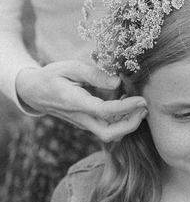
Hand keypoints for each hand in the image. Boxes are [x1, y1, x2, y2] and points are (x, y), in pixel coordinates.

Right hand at [16, 60, 147, 141]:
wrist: (33, 92)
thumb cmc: (52, 76)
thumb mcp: (70, 68)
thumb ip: (94, 74)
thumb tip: (117, 81)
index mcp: (74, 102)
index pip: (104, 112)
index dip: (126, 108)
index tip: (142, 100)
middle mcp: (80, 117)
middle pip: (109, 134)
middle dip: (131, 125)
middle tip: (144, 108)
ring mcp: (82, 123)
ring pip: (109, 134)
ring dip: (128, 124)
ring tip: (140, 106)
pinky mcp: (85, 123)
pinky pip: (106, 128)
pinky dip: (120, 121)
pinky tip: (126, 105)